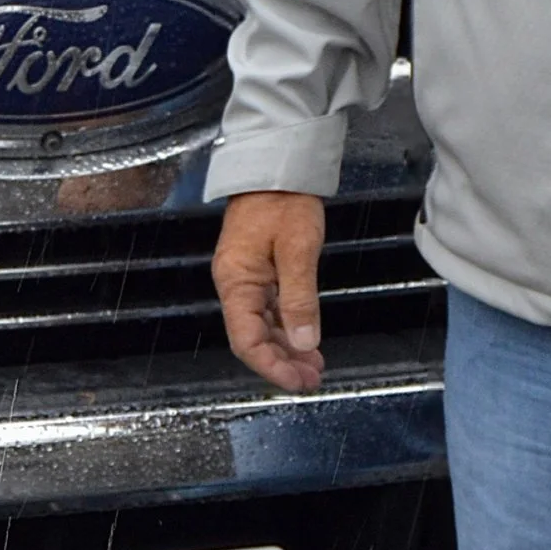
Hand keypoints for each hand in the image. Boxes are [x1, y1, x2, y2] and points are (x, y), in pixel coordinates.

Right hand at [213, 190, 327, 390]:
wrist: (278, 167)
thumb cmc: (284, 201)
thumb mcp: (298, 249)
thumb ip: (300, 298)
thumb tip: (305, 342)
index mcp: (236, 281)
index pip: (246, 340)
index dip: (271, 366)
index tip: (297, 382)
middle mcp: (236, 285)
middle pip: (253, 338)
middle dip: (282, 362)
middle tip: (313, 379)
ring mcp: (246, 280)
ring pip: (262, 327)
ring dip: (287, 349)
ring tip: (315, 366)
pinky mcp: (258, 273)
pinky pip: (269, 311)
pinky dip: (288, 329)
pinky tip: (307, 340)